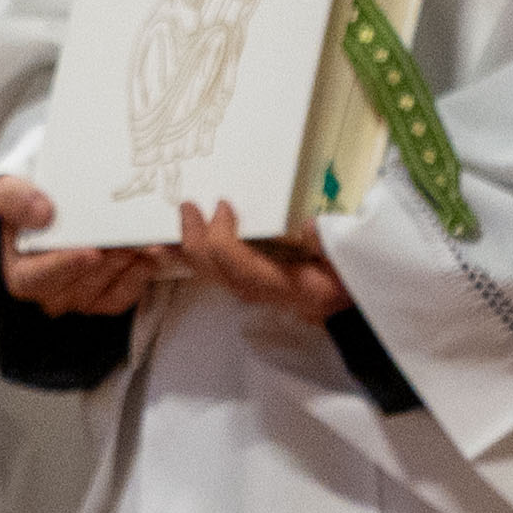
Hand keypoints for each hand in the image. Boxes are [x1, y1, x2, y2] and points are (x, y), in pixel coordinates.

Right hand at [0, 174, 166, 318]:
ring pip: (103, 289)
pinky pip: (121, 297)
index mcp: (19, 273)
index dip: (64, 266)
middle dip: (107, 262)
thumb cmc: (26, 200)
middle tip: (131, 240)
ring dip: (127, 266)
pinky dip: (138, 277)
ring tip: (148, 242)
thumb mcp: (8, 190)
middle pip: (78, 285)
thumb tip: (42, 213)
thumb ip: (15, 198)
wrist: (48, 204)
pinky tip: (151, 256)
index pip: (37, 278)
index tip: (90, 252)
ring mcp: (75, 298)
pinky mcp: (100, 299)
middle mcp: (46, 293)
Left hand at [171, 197, 355, 326]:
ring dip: (186, 249)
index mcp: (285, 283)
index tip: (223, 205)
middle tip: (187, 206)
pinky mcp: (247, 285)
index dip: (223, 236)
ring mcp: (252, 291)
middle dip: (195, 238)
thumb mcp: (347, 260)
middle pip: (215, 268)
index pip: (238, 264)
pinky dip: (194, 254)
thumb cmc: (349, 277)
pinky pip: (214, 271)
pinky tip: (176, 243)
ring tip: (164, 230)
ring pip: (209, 272)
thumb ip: (329, 244)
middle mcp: (261, 290)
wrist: (348, 308)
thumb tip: (310, 226)